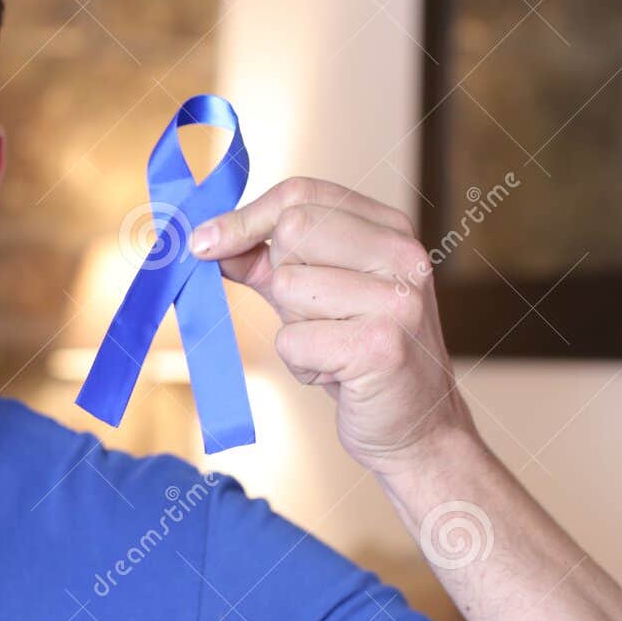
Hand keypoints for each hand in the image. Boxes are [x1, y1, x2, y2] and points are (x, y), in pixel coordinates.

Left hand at [188, 176, 477, 477]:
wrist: (418, 426)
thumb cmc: (359, 357)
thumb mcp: (314, 296)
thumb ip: (267, 263)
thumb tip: (207, 241)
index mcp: (390, 230)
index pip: (302, 194)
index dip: (245, 217)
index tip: (203, 244)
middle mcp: (402, 256)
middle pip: (292, 230)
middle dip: (281, 278)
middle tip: (314, 316)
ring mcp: (397, 299)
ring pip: (289, 287)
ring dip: (294, 328)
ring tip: (333, 348)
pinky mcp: (380, 346)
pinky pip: (293, 340)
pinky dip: (301, 364)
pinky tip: (338, 374)